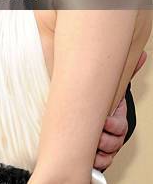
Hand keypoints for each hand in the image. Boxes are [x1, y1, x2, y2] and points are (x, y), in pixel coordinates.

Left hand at [93, 51, 146, 170]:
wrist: (79, 118)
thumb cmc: (96, 103)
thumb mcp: (106, 87)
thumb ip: (123, 72)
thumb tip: (141, 55)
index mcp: (114, 118)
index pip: (120, 125)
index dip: (113, 125)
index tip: (105, 122)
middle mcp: (111, 133)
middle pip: (115, 142)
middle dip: (106, 140)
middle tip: (96, 136)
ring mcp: (104, 145)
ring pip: (108, 154)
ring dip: (100, 151)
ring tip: (90, 145)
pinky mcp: (94, 156)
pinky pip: (100, 164)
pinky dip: (96, 161)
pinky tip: (90, 155)